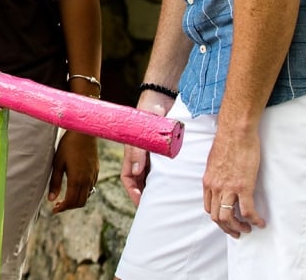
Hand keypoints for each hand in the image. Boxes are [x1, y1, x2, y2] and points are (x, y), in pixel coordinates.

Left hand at [48, 129, 98, 212]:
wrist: (84, 133)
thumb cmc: (68, 145)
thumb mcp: (57, 162)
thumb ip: (54, 182)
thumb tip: (50, 199)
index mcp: (77, 179)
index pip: (71, 201)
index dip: (62, 208)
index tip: (54, 210)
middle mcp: (87, 180)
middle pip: (80, 202)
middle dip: (69, 206)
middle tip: (58, 205)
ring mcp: (93, 176)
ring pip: (87, 196)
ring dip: (76, 200)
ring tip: (64, 197)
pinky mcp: (96, 171)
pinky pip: (91, 187)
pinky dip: (83, 192)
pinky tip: (74, 187)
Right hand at [121, 90, 174, 204]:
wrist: (160, 98)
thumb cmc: (146, 113)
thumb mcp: (139, 134)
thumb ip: (137, 152)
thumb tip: (135, 172)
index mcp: (132, 153)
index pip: (128, 178)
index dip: (133, 192)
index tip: (142, 203)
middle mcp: (141, 155)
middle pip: (141, 179)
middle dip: (146, 194)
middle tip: (157, 207)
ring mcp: (153, 153)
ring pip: (153, 175)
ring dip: (157, 186)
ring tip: (168, 199)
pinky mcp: (163, 149)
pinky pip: (164, 166)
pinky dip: (168, 175)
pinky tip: (176, 183)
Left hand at [203, 126, 264, 237]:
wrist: (235, 132)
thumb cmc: (227, 142)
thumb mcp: (215, 161)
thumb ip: (216, 174)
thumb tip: (222, 180)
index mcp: (208, 181)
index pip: (209, 207)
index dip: (219, 218)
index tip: (228, 221)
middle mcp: (215, 187)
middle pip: (217, 216)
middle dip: (228, 228)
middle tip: (238, 232)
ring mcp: (228, 188)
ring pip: (229, 218)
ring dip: (239, 228)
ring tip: (248, 229)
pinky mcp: (243, 186)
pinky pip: (248, 211)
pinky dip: (254, 220)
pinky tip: (261, 222)